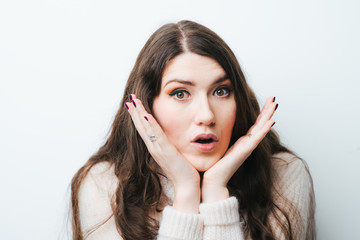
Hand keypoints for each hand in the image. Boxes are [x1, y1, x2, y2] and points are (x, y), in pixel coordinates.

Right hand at [126, 94, 200, 212]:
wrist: (188, 187)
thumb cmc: (185, 171)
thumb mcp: (177, 154)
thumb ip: (173, 145)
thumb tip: (176, 136)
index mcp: (157, 148)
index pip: (145, 128)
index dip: (138, 116)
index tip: (134, 103)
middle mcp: (154, 148)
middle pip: (141, 126)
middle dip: (135, 111)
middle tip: (130, 97)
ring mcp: (158, 150)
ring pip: (145, 128)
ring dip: (138, 114)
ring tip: (133, 101)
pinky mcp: (165, 152)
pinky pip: (155, 135)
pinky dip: (149, 125)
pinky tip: (145, 114)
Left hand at [201, 96, 277, 202]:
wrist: (213, 181)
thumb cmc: (214, 166)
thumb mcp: (218, 147)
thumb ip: (219, 138)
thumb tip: (212, 129)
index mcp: (241, 142)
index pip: (254, 124)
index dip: (261, 113)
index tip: (267, 100)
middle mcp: (246, 144)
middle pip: (260, 124)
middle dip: (267, 110)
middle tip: (274, 98)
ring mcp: (247, 148)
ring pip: (261, 129)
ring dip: (268, 116)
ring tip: (275, 104)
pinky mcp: (244, 152)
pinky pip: (256, 138)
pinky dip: (264, 130)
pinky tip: (271, 121)